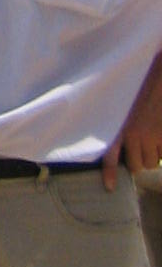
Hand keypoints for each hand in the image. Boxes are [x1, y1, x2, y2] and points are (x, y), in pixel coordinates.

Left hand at [104, 48, 161, 188]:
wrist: (161, 78)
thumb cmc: (142, 92)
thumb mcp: (126, 109)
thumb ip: (124, 130)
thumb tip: (126, 155)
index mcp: (119, 125)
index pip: (110, 154)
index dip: (109, 172)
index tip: (110, 188)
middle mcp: (133, 133)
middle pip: (136, 166)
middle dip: (140, 160)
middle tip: (143, 146)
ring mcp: (151, 136)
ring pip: (151, 162)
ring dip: (153, 155)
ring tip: (153, 136)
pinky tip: (161, 133)